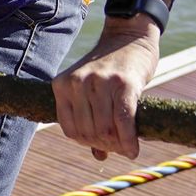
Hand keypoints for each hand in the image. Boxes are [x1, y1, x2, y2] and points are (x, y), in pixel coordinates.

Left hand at [52, 18, 160, 160]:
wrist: (128, 38)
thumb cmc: (109, 68)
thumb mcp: (89, 90)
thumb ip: (90, 121)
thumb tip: (98, 157)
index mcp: (62, 85)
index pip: (69, 129)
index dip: (86, 142)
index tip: (101, 144)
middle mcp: (77, 83)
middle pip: (89, 132)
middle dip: (105, 145)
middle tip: (119, 147)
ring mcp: (99, 83)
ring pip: (105, 130)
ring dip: (118, 146)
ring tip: (126, 146)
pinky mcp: (123, 84)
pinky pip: (124, 122)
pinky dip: (129, 141)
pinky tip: (134, 150)